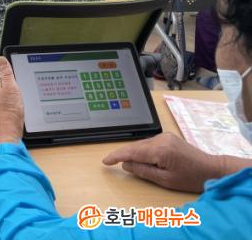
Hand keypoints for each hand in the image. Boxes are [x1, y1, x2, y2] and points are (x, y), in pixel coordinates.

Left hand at [0, 56, 23, 147]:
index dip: (14, 82)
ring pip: (7, 100)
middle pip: (6, 90)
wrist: (9, 129)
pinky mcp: (0, 115)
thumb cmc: (10, 110)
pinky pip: (7, 108)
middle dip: (14, 92)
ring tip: (19, 105)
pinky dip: (13, 109)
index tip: (20, 86)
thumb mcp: (11, 87)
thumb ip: (6, 73)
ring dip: (14, 101)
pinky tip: (17, 112)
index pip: (5, 80)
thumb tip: (1, 59)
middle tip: (20, 97)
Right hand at [102, 132, 224, 191]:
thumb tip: (126, 165)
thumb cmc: (190, 179)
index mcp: (160, 150)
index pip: (131, 151)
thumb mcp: (165, 180)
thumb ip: (143, 171)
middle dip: (123, 154)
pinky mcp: (167, 137)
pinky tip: (140, 158)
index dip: (116, 156)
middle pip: (135, 146)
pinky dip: (142, 150)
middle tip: (110, 162)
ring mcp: (164, 136)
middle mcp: (160, 139)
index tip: (105, 161)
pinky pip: (149, 143)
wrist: (211, 169)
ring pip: (141, 144)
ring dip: (132, 152)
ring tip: (124, 162)